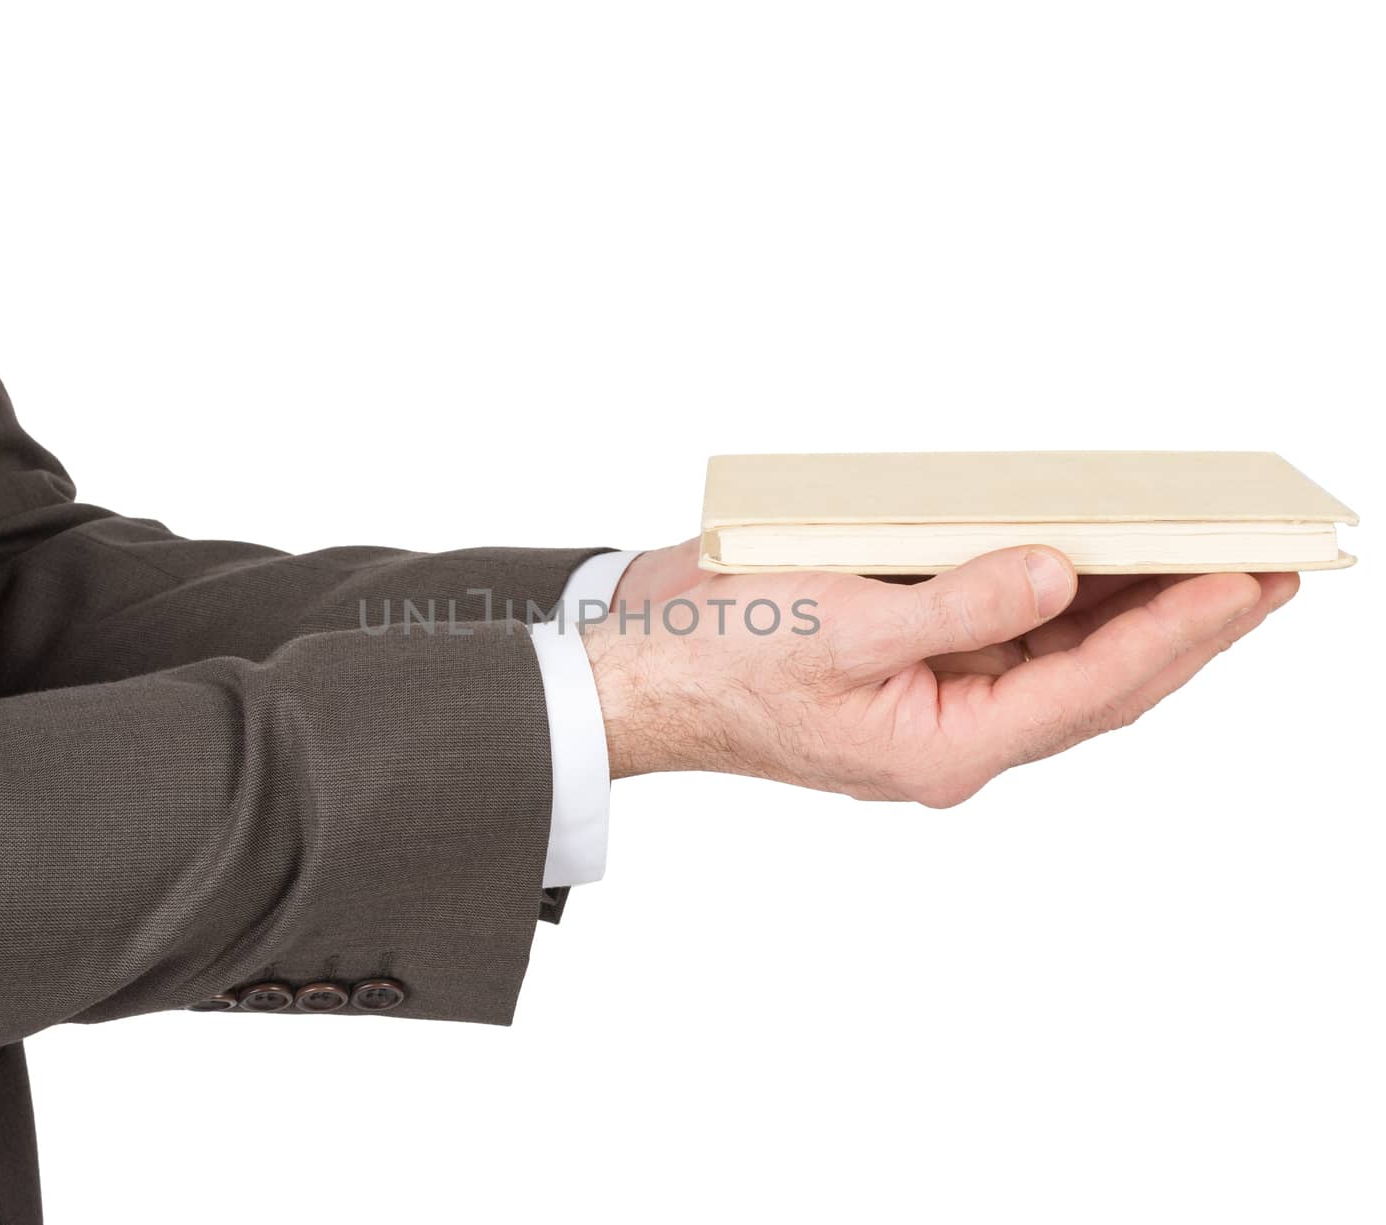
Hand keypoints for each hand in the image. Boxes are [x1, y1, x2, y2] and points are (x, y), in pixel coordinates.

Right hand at [587, 541, 1296, 805]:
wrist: (637, 669)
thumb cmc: (718, 659)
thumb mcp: (840, 627)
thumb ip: (960, 605)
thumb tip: (1061, 575)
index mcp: (940, 746)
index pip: (1090, 688)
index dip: (1176, 632)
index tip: (1249, 581)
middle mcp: (948, 732)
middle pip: (1095, 682)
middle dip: (1183, 628)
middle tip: (1268, 571)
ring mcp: (928, 699)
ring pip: (1059, 660)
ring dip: (1131, 612)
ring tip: (1208, 561)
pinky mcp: (906, 662)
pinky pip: (1005, 632)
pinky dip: (1059, 594)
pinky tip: (1093, 556)